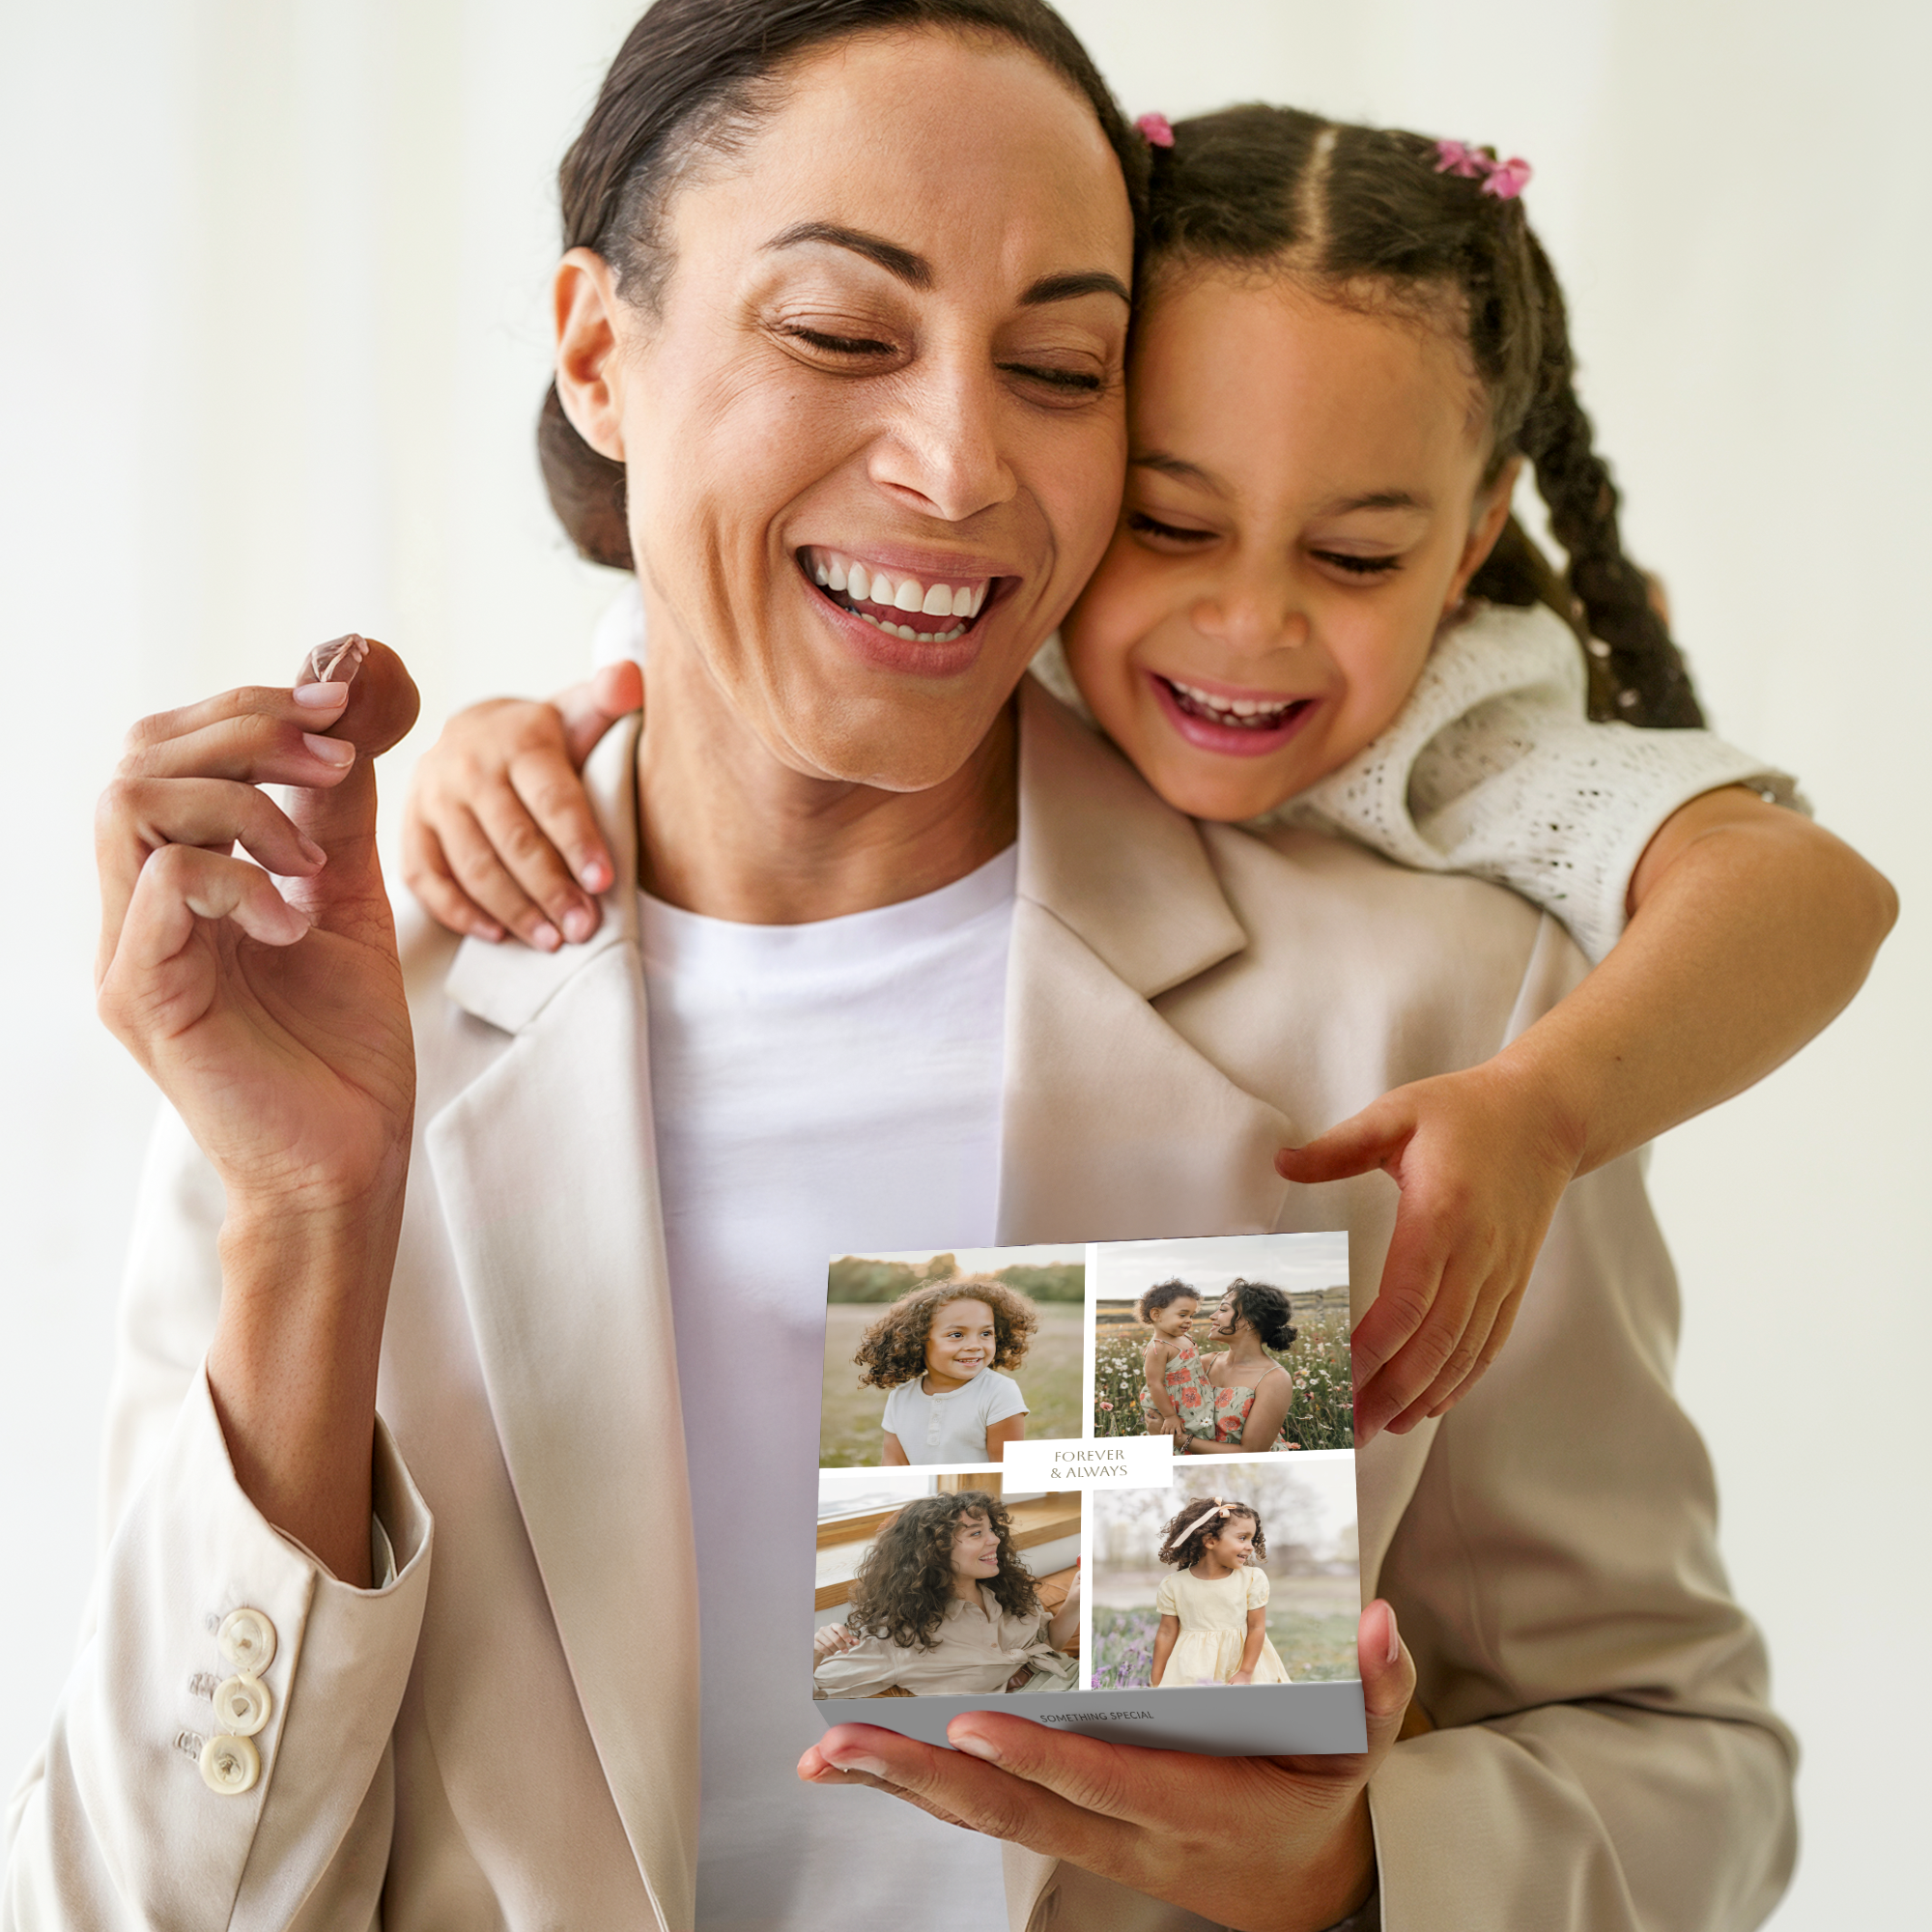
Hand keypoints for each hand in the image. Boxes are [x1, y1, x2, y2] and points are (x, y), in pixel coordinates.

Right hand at [95, 641, 421, 1581]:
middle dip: (248, 729)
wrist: (348, 1159)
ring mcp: (128, 952)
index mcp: (177, 881)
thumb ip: (333, 814)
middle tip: (336, 757)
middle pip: (140, 757)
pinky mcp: (141, 997)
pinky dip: (240, 876)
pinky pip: (162, 883)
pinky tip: (295, 917)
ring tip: (313, 857)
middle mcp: (135, 908)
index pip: (169, 749)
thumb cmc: (343, 1044)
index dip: (249, 706)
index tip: (341, 703)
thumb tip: (348, 715)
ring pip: (133, 803)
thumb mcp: (346, 901)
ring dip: (244, 799)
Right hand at [402, 657, 639, 949]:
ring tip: (553, 940)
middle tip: (584, 928)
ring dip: (513, 910)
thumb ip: (610, 696)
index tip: (604, 883)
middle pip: (512, 840)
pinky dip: (459, 912)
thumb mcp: (580, 711)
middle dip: (551, 889)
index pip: (551, 797)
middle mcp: (468, 767)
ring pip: (472, 865)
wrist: (480, 733)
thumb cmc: (546, 738)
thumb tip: (630, 678)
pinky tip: (496, 936)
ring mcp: (432, 798)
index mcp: (517, 740)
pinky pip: (426, 878)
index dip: (578, 841)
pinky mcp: (411, 828)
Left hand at [800, 1601, 1411, 1931]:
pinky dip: (924, 1792)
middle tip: (843, 1747)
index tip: (975, 1725)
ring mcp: (1092, 1837)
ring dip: (904, 1788)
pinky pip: (988, 1814)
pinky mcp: (1071, 1828)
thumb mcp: (1360, 1754)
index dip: (1039, 1758)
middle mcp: (1126, 1827)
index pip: (1104, 1780)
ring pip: (985, 1818)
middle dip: (924, 1776)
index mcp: (1191, 1804)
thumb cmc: (1319, 1804)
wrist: (1301, 1893)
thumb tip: (1381, 1621)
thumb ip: (1374, 1690)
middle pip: (1014, 1809)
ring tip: (828, 1758)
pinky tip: (867, 1769)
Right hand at [814, 1624, 858, 1661]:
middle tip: (846, 1651)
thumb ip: (850, 1640)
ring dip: (835, 1650)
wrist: (820, 1647)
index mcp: (833, 1626)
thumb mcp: (842, 1640)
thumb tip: (857, 1642)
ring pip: (829, 1644)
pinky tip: (830, 1653)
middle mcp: (825, 1628)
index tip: (849, 1642)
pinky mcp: (814, 1642)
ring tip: (835, 1651)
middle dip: (842, 1646)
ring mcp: (818, 1635)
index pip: (840, 1627)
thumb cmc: (833, 1641)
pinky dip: (828, 1652)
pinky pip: (822, 1648)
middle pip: (836, 1638)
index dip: (845, 1635)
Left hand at [1275, 1059, 1582, 1440]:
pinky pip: (1488, 1342)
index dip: (1374, 1349)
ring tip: (1381, 1430)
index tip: (1341, 1378)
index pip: (1406, 1301)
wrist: (1548, 1114)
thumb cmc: (1467, 1111)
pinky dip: (1460, 1380)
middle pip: (1433, 1343)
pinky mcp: (1513, 1281)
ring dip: (1423, 1397)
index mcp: (1442, 1217)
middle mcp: (1477, 1256)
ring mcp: (1500, 1274)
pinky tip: (1431, 1405)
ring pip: (1462, 1352)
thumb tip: (1281, 1162)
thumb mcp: (1397, 1114)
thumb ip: (1338, 1146)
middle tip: (1350, 1428)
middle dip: (1391, 1392)